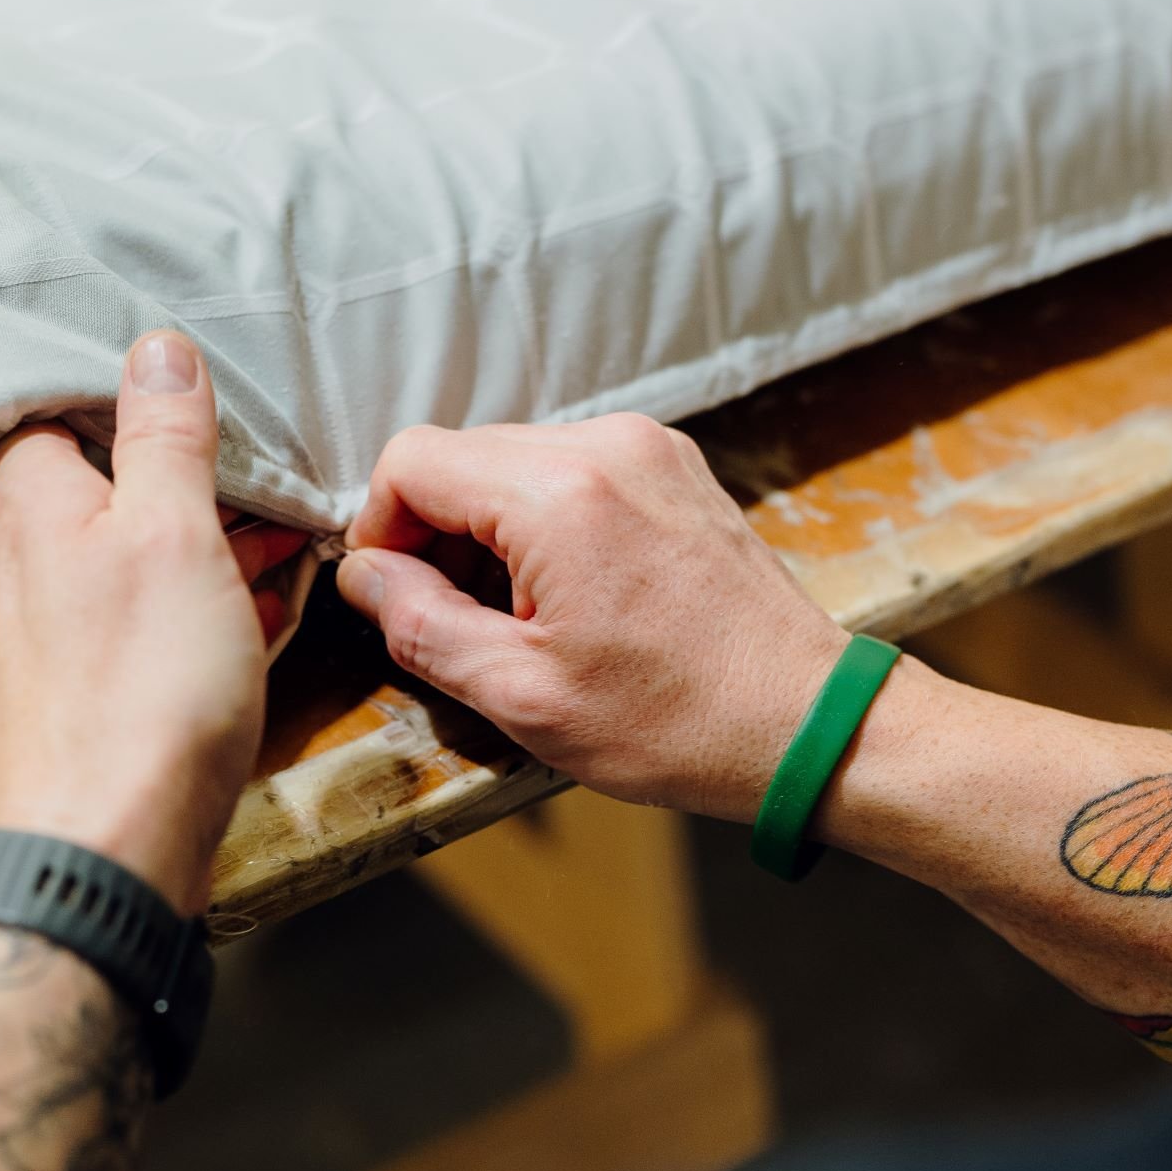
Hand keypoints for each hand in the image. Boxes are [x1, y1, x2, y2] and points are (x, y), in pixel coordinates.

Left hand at [0, 333, 277, 914]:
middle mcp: (36, 565)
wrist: (109, 854)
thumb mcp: (171, 534)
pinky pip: (164, 623)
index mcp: (36, 506)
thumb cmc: (137, 693)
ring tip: (292, 529)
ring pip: (146, 555)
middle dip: (191, 470)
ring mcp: (70, 634)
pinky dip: (216, 604)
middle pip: (110, 483)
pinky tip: (270, 604)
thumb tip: (156, 350)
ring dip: (217, 538)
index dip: (124, 388)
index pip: (57, 407)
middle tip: (267, 460)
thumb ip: (164, 440)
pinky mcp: (108, 692)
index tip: (194, 379)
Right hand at [337, 415, 848, 821]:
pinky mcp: (674, 467)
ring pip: (513, 460)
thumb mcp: (522, 694)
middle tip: (452, 621)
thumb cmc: (680, 721)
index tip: (393, 594)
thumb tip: (362, 577)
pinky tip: (567, 596)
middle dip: (434, 533)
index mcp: (560, 494)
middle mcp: (607, 447)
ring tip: (517, 618)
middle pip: (461, 455)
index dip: (378, 529)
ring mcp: (649, 449)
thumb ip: (420, 625)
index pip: (411, 461)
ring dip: (489, 529)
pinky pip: (572, 469)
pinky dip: (545, 521)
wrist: (809, 723)